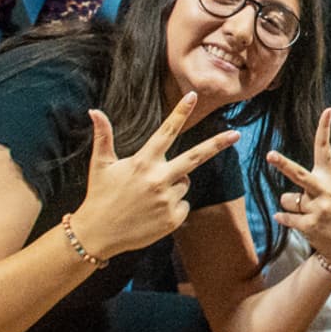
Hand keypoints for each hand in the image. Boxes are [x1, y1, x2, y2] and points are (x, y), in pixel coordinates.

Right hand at [70, 93, 238, 258]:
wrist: (97, 235)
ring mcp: (167, 200)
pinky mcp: (172, 219)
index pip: (166, 132)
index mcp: (142, 162)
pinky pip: (184, 205)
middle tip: (236, 134)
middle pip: (195, 157)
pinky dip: (173, 207)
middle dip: (217, 144)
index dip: (180, 113)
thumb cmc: (99, 196)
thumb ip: (103, 137)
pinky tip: (153, 212)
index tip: (193, 96)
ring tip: (149, 196)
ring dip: (173, 185)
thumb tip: (94, 110)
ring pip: (184, 183)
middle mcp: (158, 179)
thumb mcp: (100, 165)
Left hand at [267, 107, 330, 270]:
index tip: (328, 110)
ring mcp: (317, 209)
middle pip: (299, 174)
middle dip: (283, 164)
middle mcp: (324, 191)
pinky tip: (296, 222)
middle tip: (269, 154)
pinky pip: (286, 216)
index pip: (326, 149)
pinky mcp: (309, 225)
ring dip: (291, 206)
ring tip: (308, 213)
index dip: (325, 128)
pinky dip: (285, 219)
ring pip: (287, 199)